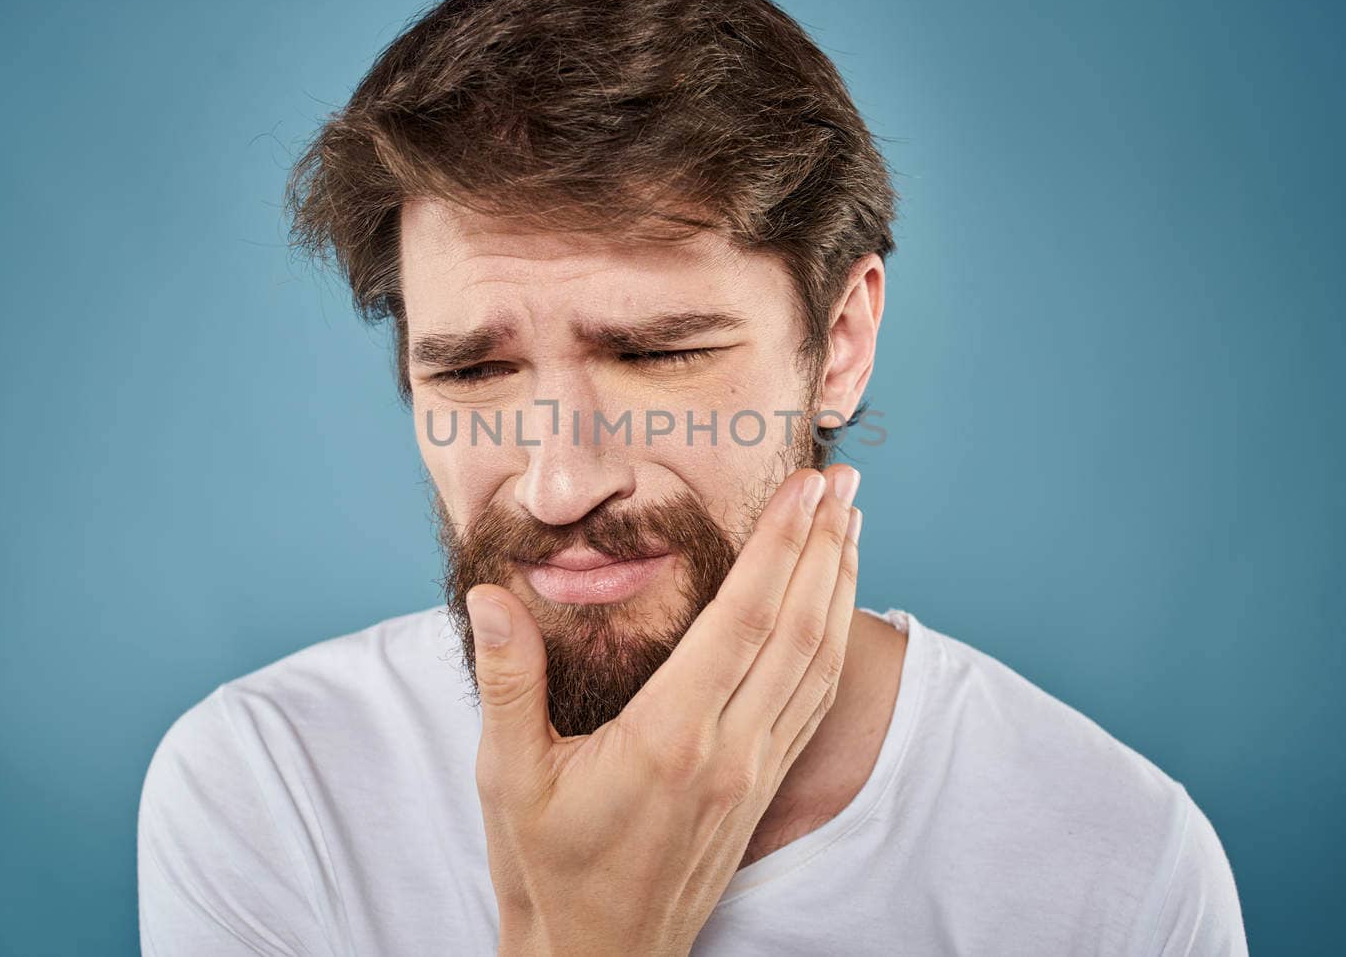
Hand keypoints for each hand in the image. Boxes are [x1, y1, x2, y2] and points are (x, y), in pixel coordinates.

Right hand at [463, 465, 862, 955]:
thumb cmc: (548, 867)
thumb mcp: (508, 775)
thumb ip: (509, 680)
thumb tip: (494, 596)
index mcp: (670, 740)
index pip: (743, 623)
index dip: (780, 548)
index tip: (806, 490)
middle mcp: (728, 752)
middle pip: (798, 631)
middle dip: (825, 546)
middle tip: (844, 478)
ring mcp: (754, 773)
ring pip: (818, 665)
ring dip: (839, 587)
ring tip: (851, 524)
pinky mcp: (761, 788)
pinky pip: (814, 703)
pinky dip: (833, 642)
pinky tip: (834, 608)